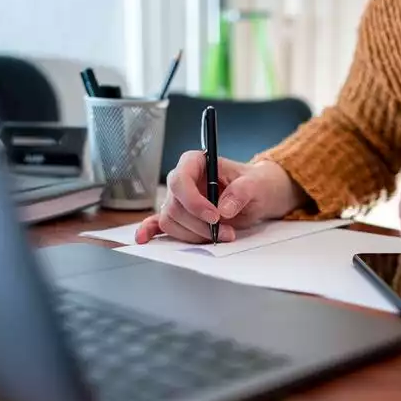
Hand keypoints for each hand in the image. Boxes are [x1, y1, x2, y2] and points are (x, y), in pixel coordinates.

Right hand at [136, 154, 303, 243]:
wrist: (258, 196)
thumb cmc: (255, 184)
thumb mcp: (256, 184)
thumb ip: (241, 192)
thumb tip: (223, 208)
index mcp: (196, 162)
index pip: (180, 180)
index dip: (194, 202)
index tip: (214, 216)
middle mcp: (183, 180)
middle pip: (175, 206)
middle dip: (199, 224)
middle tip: (226, 232)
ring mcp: (179, 200)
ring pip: (171, 221)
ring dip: (194, 235)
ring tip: (220, 236)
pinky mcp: (180, 217)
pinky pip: (159, 224)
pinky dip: (150, 231)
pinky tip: (143, 238)